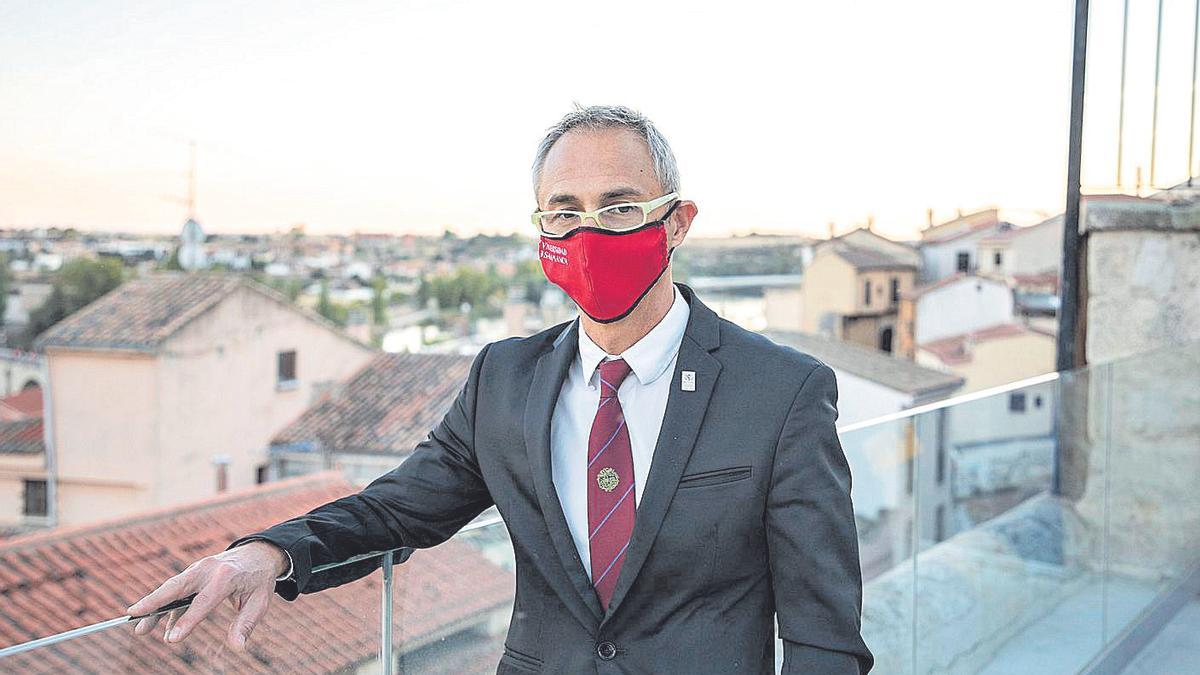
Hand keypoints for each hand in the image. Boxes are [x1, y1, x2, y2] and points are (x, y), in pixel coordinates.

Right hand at [125, 540, 288, 650]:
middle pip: (177, 585)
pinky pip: (176, 589)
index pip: (203, 601)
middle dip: (154, 601)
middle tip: (134, 615)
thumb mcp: (259, 601)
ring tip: (138, 627)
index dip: (187, 621)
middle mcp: (208, 569)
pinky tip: (155, 624)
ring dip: (153, 605)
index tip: (172, 639)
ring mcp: (198, 568)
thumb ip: (246, 623)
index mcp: (227, 576)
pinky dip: (165, 605)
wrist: (259, 553)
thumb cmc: (259, 580)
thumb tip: (238, 648)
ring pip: (171, 587)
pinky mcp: (193, 572)